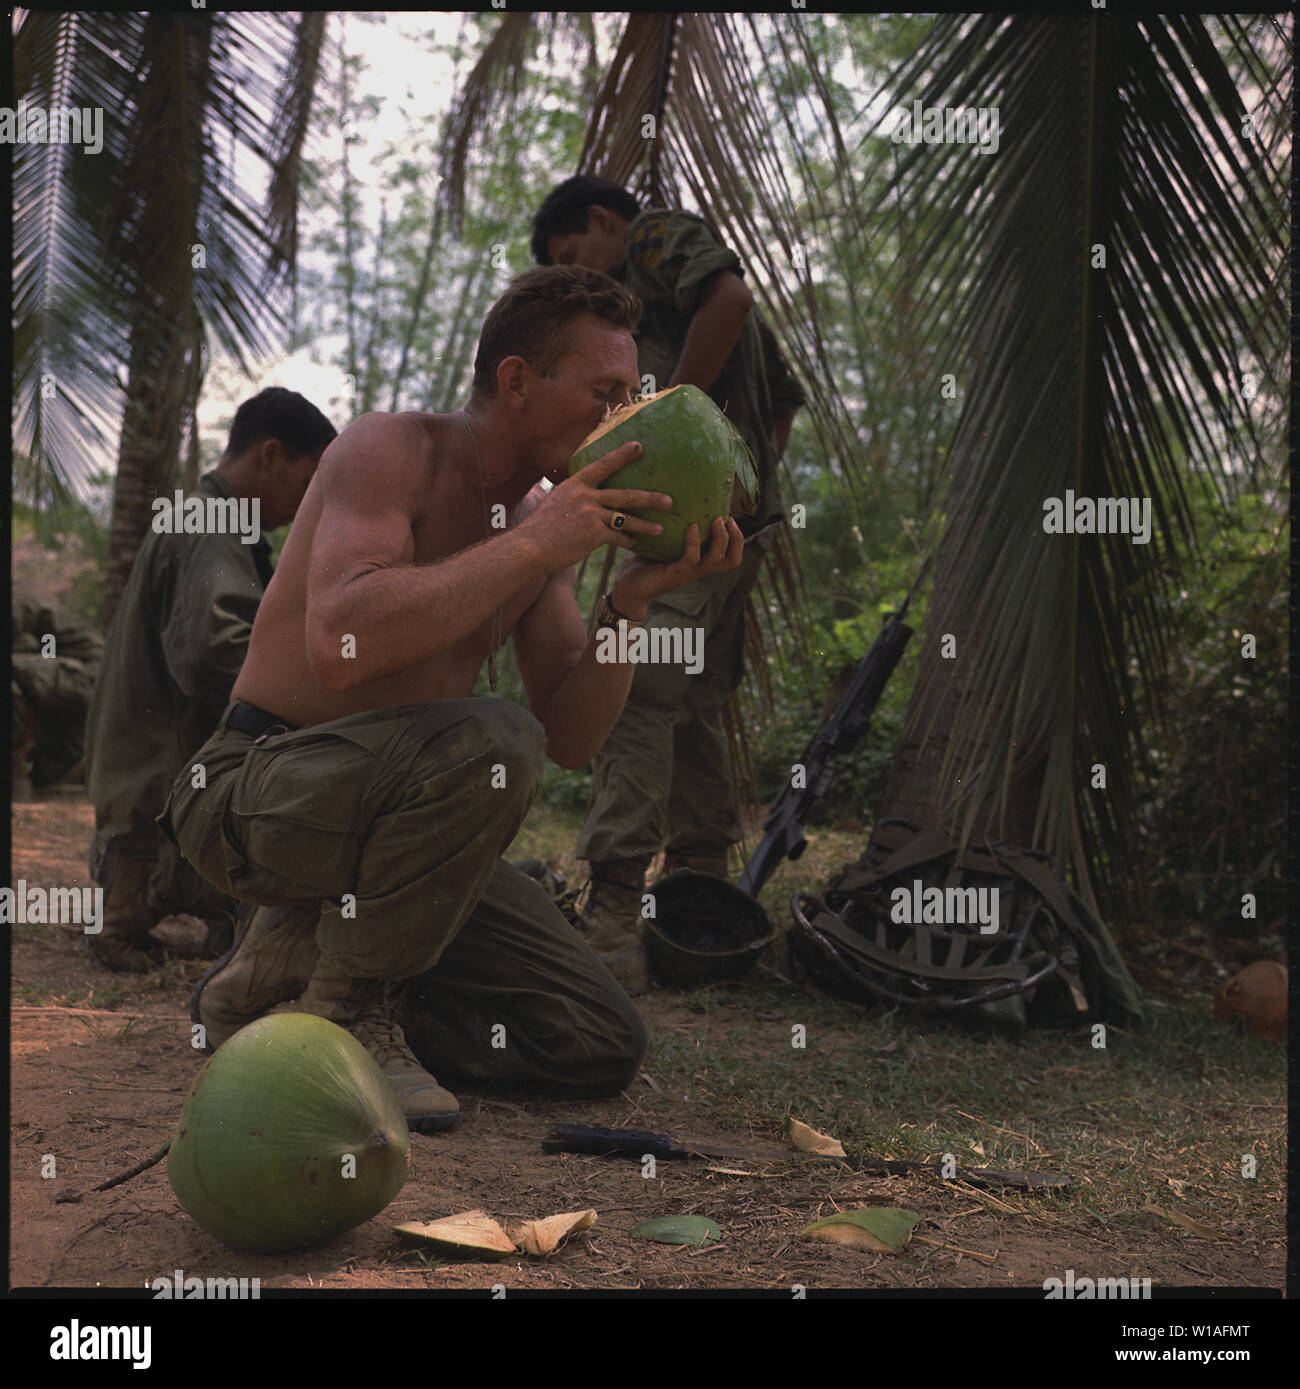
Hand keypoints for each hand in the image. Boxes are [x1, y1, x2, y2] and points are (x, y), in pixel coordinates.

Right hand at [514, 441, 672, 571]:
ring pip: (626, 518)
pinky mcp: (594, 534)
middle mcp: (585, 496)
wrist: (529, 547)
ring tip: (661, 528)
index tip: (638, 446)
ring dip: (645, 524)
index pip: (602, 465)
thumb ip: (573, 498)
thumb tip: (584, 499)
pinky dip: (627, 541)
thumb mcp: (554, 503)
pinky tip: (635, 544)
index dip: (622, 455)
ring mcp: (591, 514)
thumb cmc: (539, 529)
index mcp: (575, 484)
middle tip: (668, 500)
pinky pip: (617, 537)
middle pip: (625, 495)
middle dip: (649, 498)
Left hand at [612, 516, 745, 615]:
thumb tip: (666, 497)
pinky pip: (692, 558)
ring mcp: (688, 573)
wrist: (627, 588)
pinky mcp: (676, 574)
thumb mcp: (660, 542)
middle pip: (732, 560)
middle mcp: (698, 569)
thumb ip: (669, 526)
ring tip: (716, 520)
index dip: (737, 538)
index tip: (729, 518)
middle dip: (736, 539)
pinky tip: (691, 526)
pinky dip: (694, 542)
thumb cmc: (641, 563)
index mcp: (699, 562)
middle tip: (728, 519)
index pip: (730, 555)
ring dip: (721, 538)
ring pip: (718, 560)